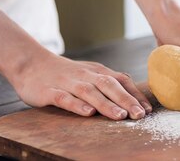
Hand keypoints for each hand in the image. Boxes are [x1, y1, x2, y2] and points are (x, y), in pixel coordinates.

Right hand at [10, 52, 151, 119]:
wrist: (31, 64)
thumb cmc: (66, 74)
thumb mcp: (90, 74)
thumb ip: (110, 83)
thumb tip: (135, 98)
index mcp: (98, 72)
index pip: (121, 81)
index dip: (135, 95)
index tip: (148, 109)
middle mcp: (86, 76)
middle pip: (109, 86)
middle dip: (126, 100)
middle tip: (140, 115)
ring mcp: (68, 82)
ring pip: (90, 92)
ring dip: (106, 104)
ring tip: (120, 115)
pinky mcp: (50, 91)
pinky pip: (64, 98)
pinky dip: (77, 105)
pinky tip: (87, 113)